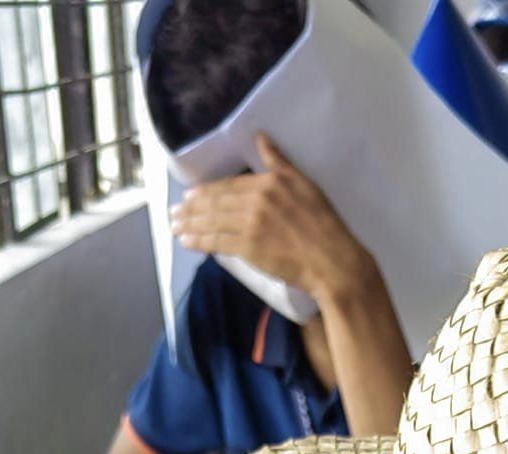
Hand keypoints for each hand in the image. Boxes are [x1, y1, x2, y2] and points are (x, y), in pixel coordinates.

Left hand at [170, 136, 376, 306]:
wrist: (333, 262)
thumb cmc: (325, 225)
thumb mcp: (304, 184)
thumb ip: (279, 162)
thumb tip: (262, 137)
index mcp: (269, 183)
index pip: (229, 185)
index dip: (206, 191)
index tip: (190, 195)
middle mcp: (256, 201)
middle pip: (215, 202)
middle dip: (191, 208)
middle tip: (174, 212)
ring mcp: (251, 225)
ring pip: (212, 221)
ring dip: (190, 224)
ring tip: (174, 226)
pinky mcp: (250, 249)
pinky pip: (218, 242)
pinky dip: (199, 241)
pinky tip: (187, 242)